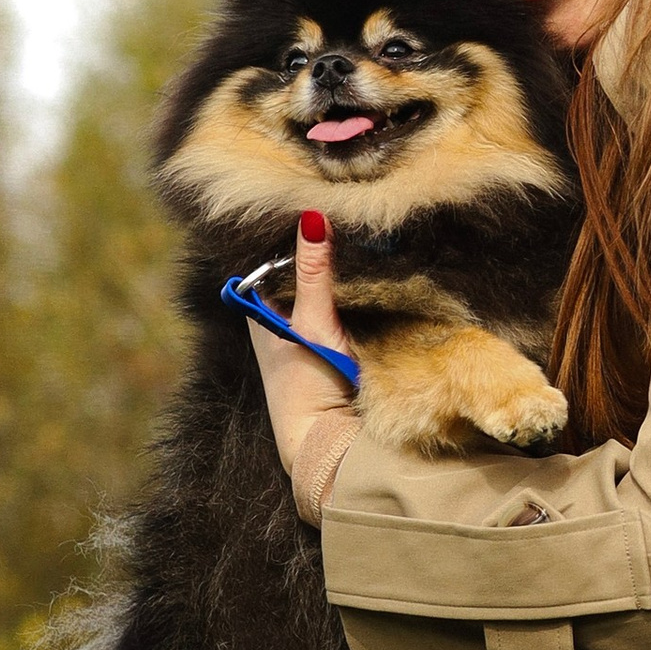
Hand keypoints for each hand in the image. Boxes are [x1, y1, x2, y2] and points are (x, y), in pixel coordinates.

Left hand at [246, 212, 360, 515]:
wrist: (333, 444)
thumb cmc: (306, 387)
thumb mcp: (310, 323)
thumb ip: (314, 273)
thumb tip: (313, 219)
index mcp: (264, 311)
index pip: (277, 258)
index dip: (297, 234)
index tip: (324, 204)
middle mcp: (286, 319)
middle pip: (307, 270)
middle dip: (330, 249)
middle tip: (357, 214)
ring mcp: (315, 333)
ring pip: (333, 286)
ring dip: (351, 270)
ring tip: (375, 236)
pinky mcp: (343, 345)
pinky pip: (354, 306)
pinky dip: (367, 292)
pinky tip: (386, 273)